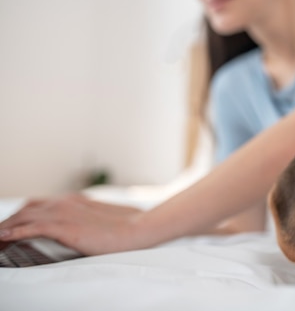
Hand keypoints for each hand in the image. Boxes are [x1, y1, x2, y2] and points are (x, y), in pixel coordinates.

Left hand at [0, 193, 144, 254]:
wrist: (138, 228)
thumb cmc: (124, 226)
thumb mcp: (99, 218)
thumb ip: (82, 218)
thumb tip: (74, 228)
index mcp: (73, 200)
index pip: (36, 205)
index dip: (19, 216)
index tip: (8, 227)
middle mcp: (65, 202)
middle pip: (25, 209)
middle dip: (7, 222)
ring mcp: (65, 212)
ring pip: (23, 217)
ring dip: (6, 228)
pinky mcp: (66, 226)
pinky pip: (32, 228)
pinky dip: (14, 232)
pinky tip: (5, 238)